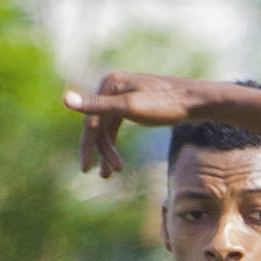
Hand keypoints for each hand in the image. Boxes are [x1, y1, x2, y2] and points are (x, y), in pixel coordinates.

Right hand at [65, 73, 202, 177]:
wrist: (197, 101)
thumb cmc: (166, 104)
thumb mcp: (130, 108)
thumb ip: (98, 106)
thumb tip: (64, 98)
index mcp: (109, 83)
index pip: (92, 120)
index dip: (88, 146)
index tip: (86, 170)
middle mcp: (113, 85)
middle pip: (99, 124)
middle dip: (101, 151)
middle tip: (105, 176)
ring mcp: (123, 94)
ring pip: (108, 127)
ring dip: (108, 151)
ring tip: (110, 175)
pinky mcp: (134, 103)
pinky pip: (117, 125)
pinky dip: (116, 143)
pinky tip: (118, 160)